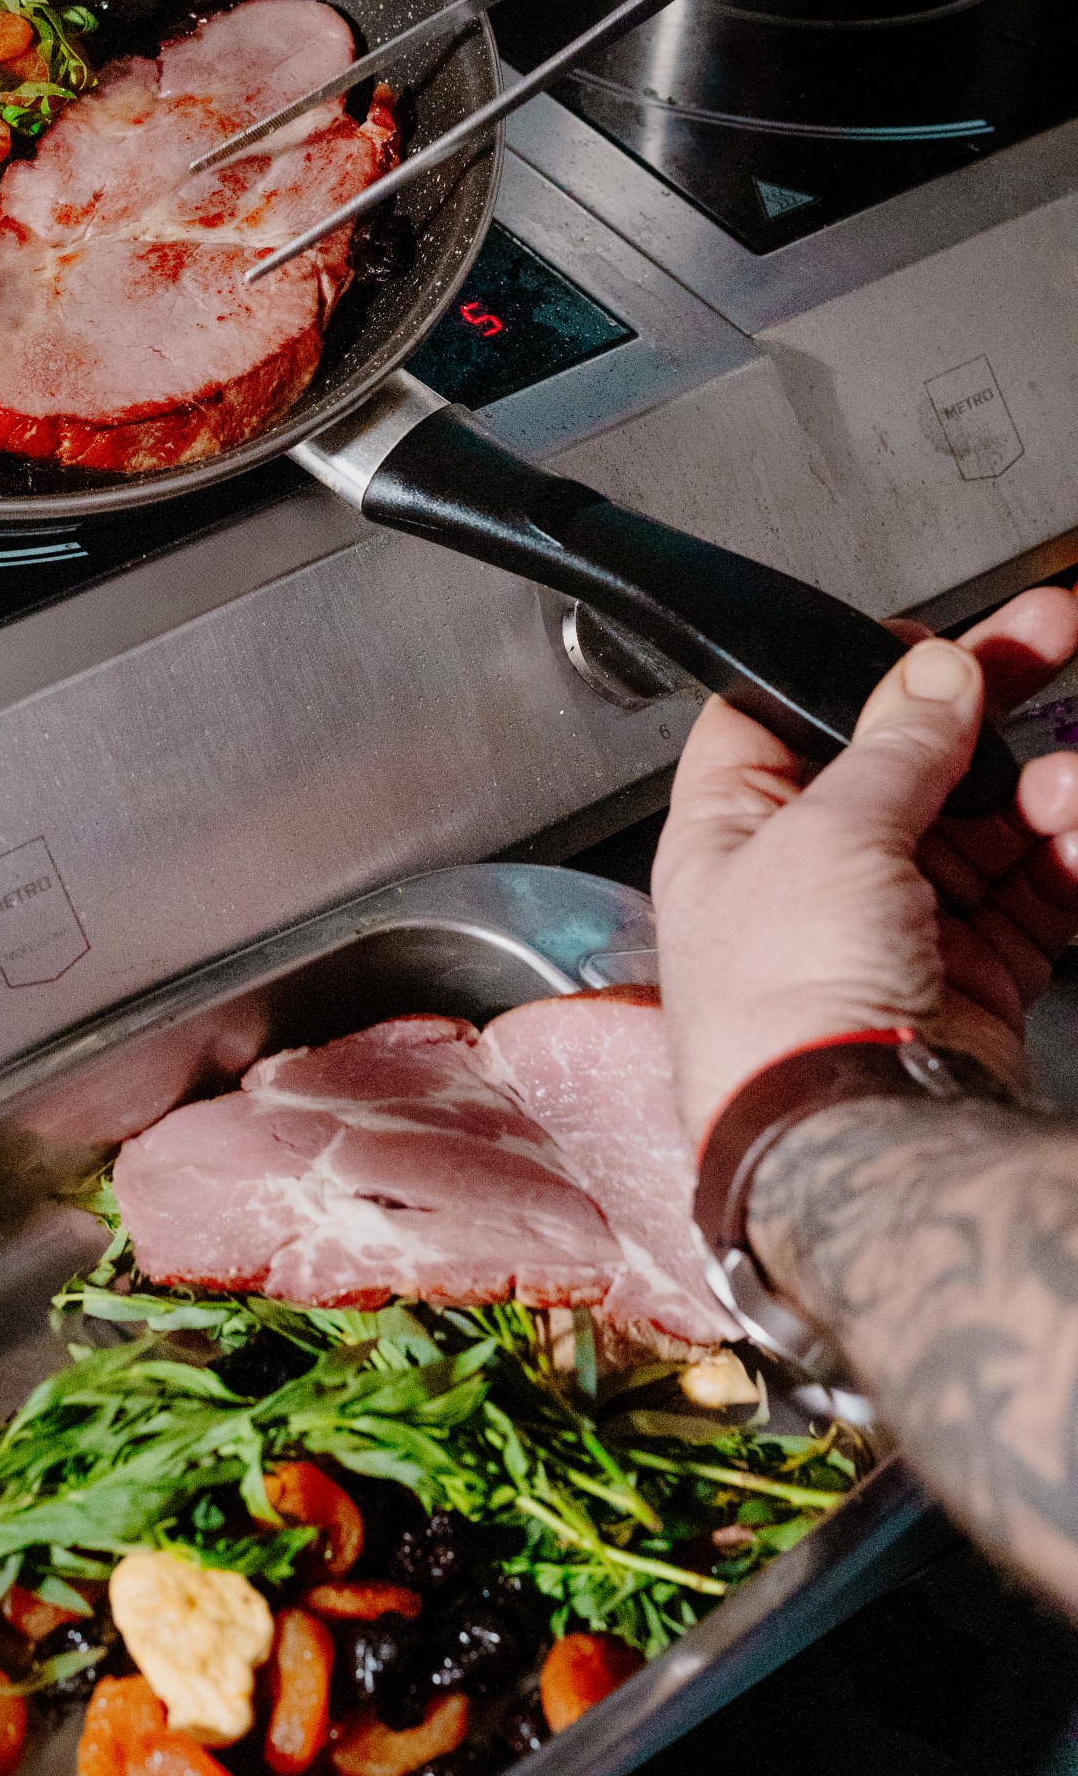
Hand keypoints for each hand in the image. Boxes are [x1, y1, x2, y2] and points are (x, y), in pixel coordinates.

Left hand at [651, 584, 1077, 1144]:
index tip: (925, 638)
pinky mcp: (964, 981)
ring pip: (980, 825)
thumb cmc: (785, 1006)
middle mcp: (806, 879)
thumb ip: (893, 745)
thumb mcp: (827, 834)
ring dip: (1037, 789)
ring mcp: (890, 930)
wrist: (856, 1139)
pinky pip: (1028, 897)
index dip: (853, 671)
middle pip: (902, 761)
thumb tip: (933, 675)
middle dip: (983, 702)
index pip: (784, 719)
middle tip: (1048, 637)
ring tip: (1070, 783)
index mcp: (731, 834)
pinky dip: (1065, 859)